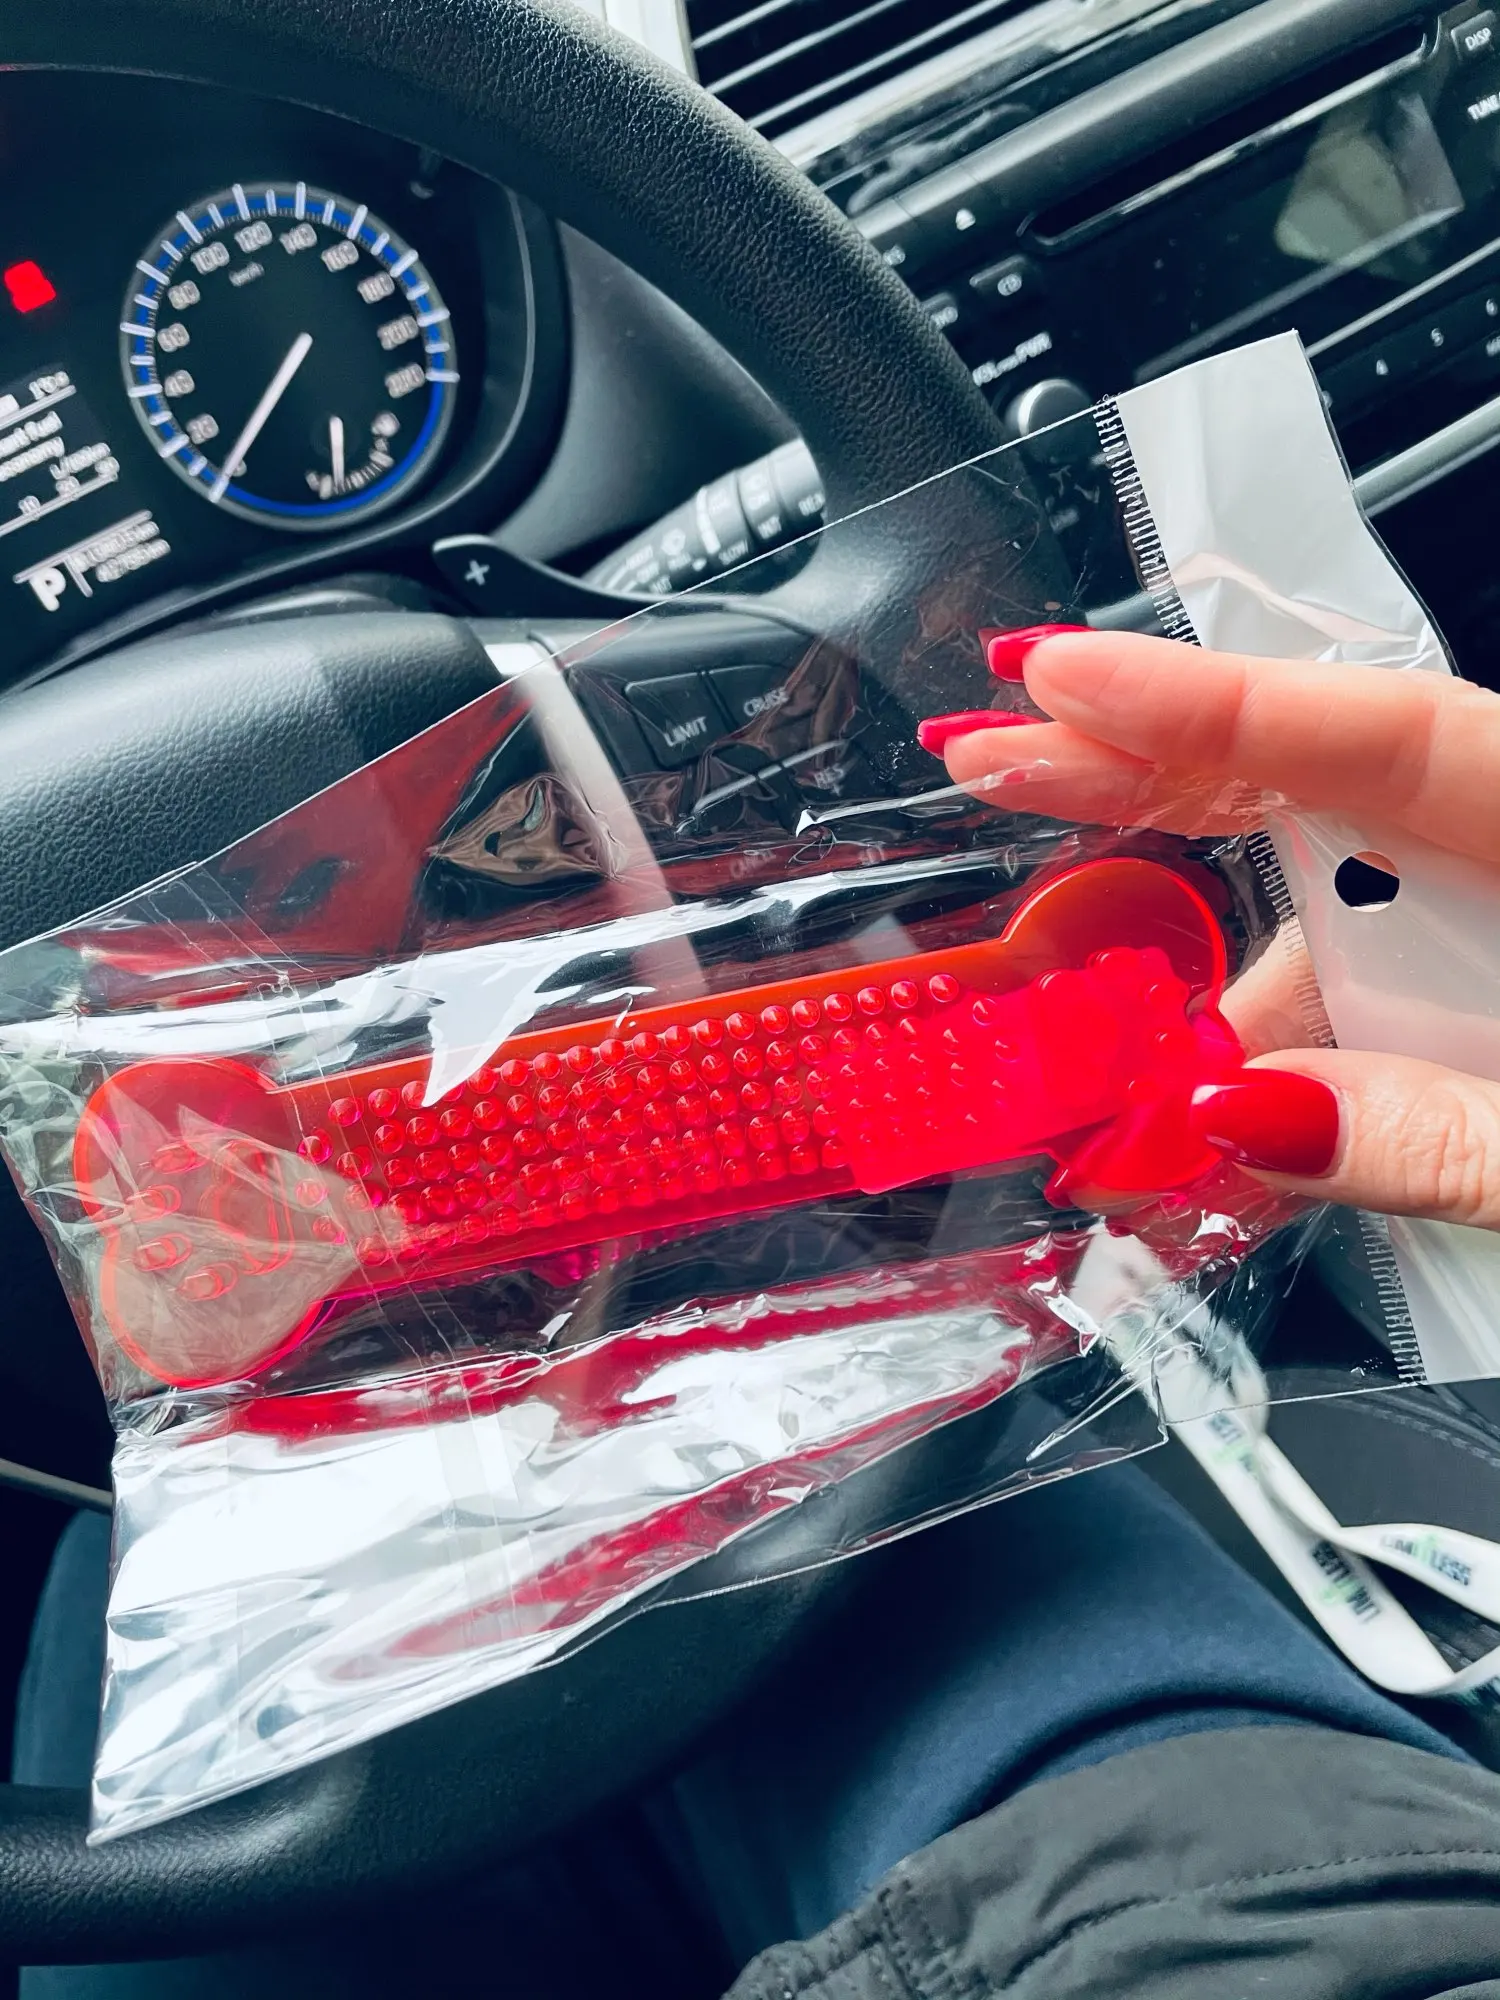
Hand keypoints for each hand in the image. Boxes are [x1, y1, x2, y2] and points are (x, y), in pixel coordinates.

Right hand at [922, 627, 1499, 1230]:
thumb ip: (1438, 1136)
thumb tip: (1242, 1110)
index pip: (1389, 733)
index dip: (1211, 705)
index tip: (1058, 682)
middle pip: (1325, 780)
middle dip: (1147, 772)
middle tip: (993, 758)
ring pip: (1338, 917)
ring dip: (1215, 993)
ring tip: (1096, 1080)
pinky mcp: (1491, 991)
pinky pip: (1374, 995)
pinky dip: (1286, 1051)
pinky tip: (1208, 1116)